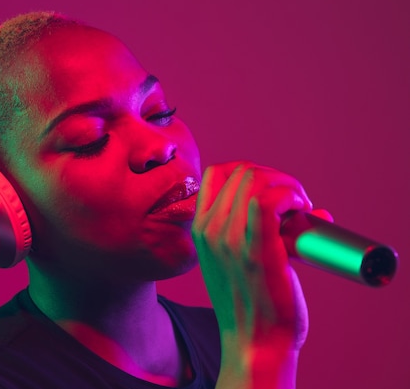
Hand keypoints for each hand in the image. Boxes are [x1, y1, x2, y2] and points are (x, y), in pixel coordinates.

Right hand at [193, 161, 322, 387]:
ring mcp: (230, 238)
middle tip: (295, 203)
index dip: (249, 171)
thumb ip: (256, 234)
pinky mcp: (257, 248)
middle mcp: (210, 230)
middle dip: (275, 177)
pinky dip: (291, 195)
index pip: (217, 173)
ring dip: (287, 184)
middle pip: (241, 171)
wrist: (255, 343)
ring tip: (300, 208)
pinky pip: (270, 198)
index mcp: (201, 230)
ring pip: (256, 179)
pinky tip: (302, 210)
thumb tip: (313, 213)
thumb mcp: (235, 263)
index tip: (272, 190)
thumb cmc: (254, 305)